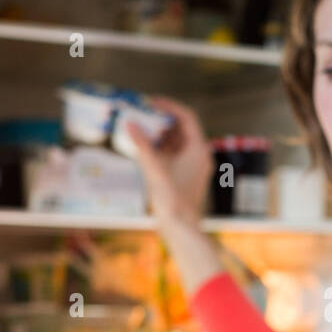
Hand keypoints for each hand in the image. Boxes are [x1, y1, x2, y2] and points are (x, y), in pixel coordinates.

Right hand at [127, 95, 212, 228]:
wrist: (181, 228)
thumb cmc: (172, 200)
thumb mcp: (154, 168)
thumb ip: (142, 144)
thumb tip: (131, 123)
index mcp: (198, 149)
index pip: (187, 117)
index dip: (169, 106)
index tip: (152, 102)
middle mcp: (200, 156)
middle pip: (182, 129)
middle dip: (162, 120)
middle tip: (143, 115)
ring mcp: (194, 167)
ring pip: (178, 142)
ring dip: (160, 135)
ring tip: (141, 130)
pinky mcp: (187, 176)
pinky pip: (175, 155)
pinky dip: (162, 149)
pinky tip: (146, 149)